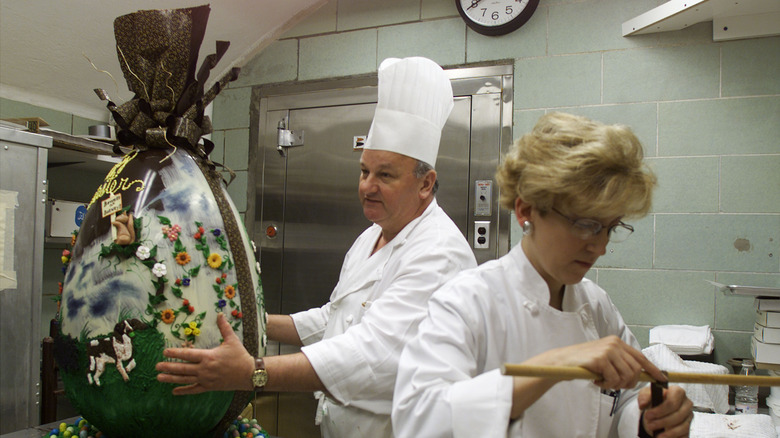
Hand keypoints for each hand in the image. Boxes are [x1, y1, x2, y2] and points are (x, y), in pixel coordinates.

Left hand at [156, 312, 254, 394]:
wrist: (249, 374)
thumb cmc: (240, 356)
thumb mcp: (232, 340)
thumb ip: (224, 327)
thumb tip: (219, 314)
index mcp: (208, 356)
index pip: (188, 355)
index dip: (175, 353)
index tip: (165, 352)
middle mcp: (204, 369)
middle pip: (182, 368)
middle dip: (168, 366)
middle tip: (157, 366)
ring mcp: (206, 379)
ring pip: (185, 380)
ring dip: (171, 379)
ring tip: (159, 377)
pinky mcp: (209, 387)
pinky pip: (194, 389)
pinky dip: (183, 391)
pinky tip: (174, 391)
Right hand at [532, 336, 666, 389]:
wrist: (563, 361)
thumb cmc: (584, 362)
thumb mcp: (606, 358)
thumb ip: (621, 362)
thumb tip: (640, 375)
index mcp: (617, 342)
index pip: (641, 357)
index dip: (653, 370)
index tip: (661, 379)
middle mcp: (614, 344)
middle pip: (635, 370)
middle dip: (628, 383)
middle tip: (615, 385)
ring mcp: (608, 350)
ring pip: (626, 376)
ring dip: (616, 385)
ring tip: (604, 382)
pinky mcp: (601, 359)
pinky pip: (613, 379)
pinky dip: (606, 385)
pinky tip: (597, 381)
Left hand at [638, 385, 692, 437]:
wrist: (657, 410)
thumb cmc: (654, 400)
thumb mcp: (646, 395)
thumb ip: (644, 397)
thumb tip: (642, 404)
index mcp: (677, 392)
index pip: (672, 402)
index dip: (660, 410)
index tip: (648, 415)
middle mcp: (686, 403)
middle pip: (678, 415)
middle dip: (662, 422)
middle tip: (650, 425)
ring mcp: (689, 416)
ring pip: (683, 426)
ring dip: (669, 432)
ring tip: (657, 435)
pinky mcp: (689, 427)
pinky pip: (685, 435)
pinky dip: (675, 437)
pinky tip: (665, 437)